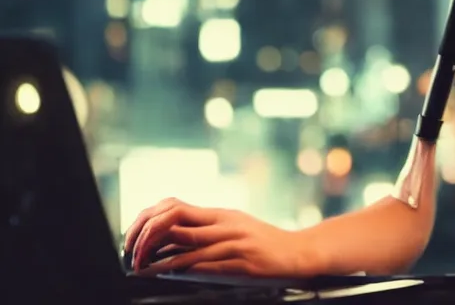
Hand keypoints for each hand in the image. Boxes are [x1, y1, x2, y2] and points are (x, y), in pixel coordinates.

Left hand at [124, 197, 319, 277]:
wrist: (297, 252)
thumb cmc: (263, 243)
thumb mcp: (234, 229)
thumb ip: (205, 233)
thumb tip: (167, 246)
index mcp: (220, 214)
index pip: (176, 206)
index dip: (149, 218)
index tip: (133, 236)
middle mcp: (224, 223)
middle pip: (176, 218)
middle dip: (147, 235)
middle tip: (131, 253)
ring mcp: (234, 241)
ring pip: (188, 243)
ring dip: (158, 257)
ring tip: (141, 267)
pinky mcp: (242, 261)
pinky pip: (207, 263)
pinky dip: (183, 268)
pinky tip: (168, 273)